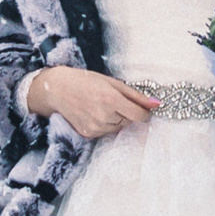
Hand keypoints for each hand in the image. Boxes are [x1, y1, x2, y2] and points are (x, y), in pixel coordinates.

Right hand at [23, 67, 158, 138]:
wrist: (57, 89)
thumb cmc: (85, 81)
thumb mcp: (112, 82)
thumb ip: (136, 95)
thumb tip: (157, 104)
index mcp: (112, 100)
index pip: (140, 116)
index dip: (144, 112)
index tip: (142, 108)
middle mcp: (104, 116)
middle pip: (129, 121)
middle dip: (126, 112)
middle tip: (113, 100)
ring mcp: (95, 127)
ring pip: (118, 127)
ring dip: (116, 119)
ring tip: (102, 105)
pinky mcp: (88, 134)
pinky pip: (106, 132)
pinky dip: (105, 124)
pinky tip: (94, 112)